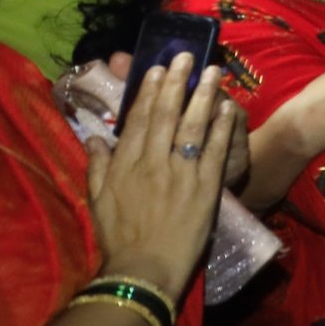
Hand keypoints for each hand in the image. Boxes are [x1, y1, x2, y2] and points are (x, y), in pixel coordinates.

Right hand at [87, 53, 237, 299]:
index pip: (137, 119)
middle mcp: (152, 161)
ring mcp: (181, 172)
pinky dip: (223, 126)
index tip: (156, 70)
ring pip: (193, 125)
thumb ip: (97, 166)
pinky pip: (216, 149)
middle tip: (187, 56)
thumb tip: (95, 137)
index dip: (148, 92)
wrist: (144, 269)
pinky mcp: (206, 186)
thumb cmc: (119, 237)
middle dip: (176, 83)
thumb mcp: (97, 200)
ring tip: (212, 72)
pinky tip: (229, 107)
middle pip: (166, 114)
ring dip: (203, 96)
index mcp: (125, 164)